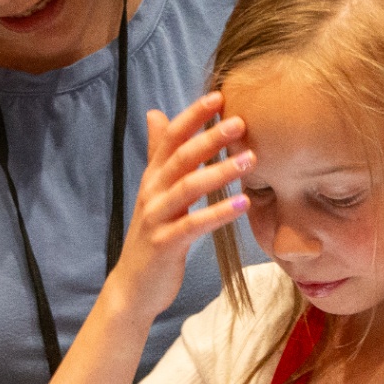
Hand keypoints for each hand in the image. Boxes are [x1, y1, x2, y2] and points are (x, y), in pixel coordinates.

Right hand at [106, 93, 252, 321]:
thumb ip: (158, 154)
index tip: (219, 96)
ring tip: (250, 160)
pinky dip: (218, 213)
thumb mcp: (154, 192)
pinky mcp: (165, 244)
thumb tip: (155, 113)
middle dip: (209, 138)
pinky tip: (242, 203)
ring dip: (219, 172)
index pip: (170, 138)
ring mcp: (156, 219)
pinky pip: (194, 225)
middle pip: (180, 158)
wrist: (133, 287)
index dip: (192, 116)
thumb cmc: (152, 236)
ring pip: (187, 188)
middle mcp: (152, 193)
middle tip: (240, 122)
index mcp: (153, 178)